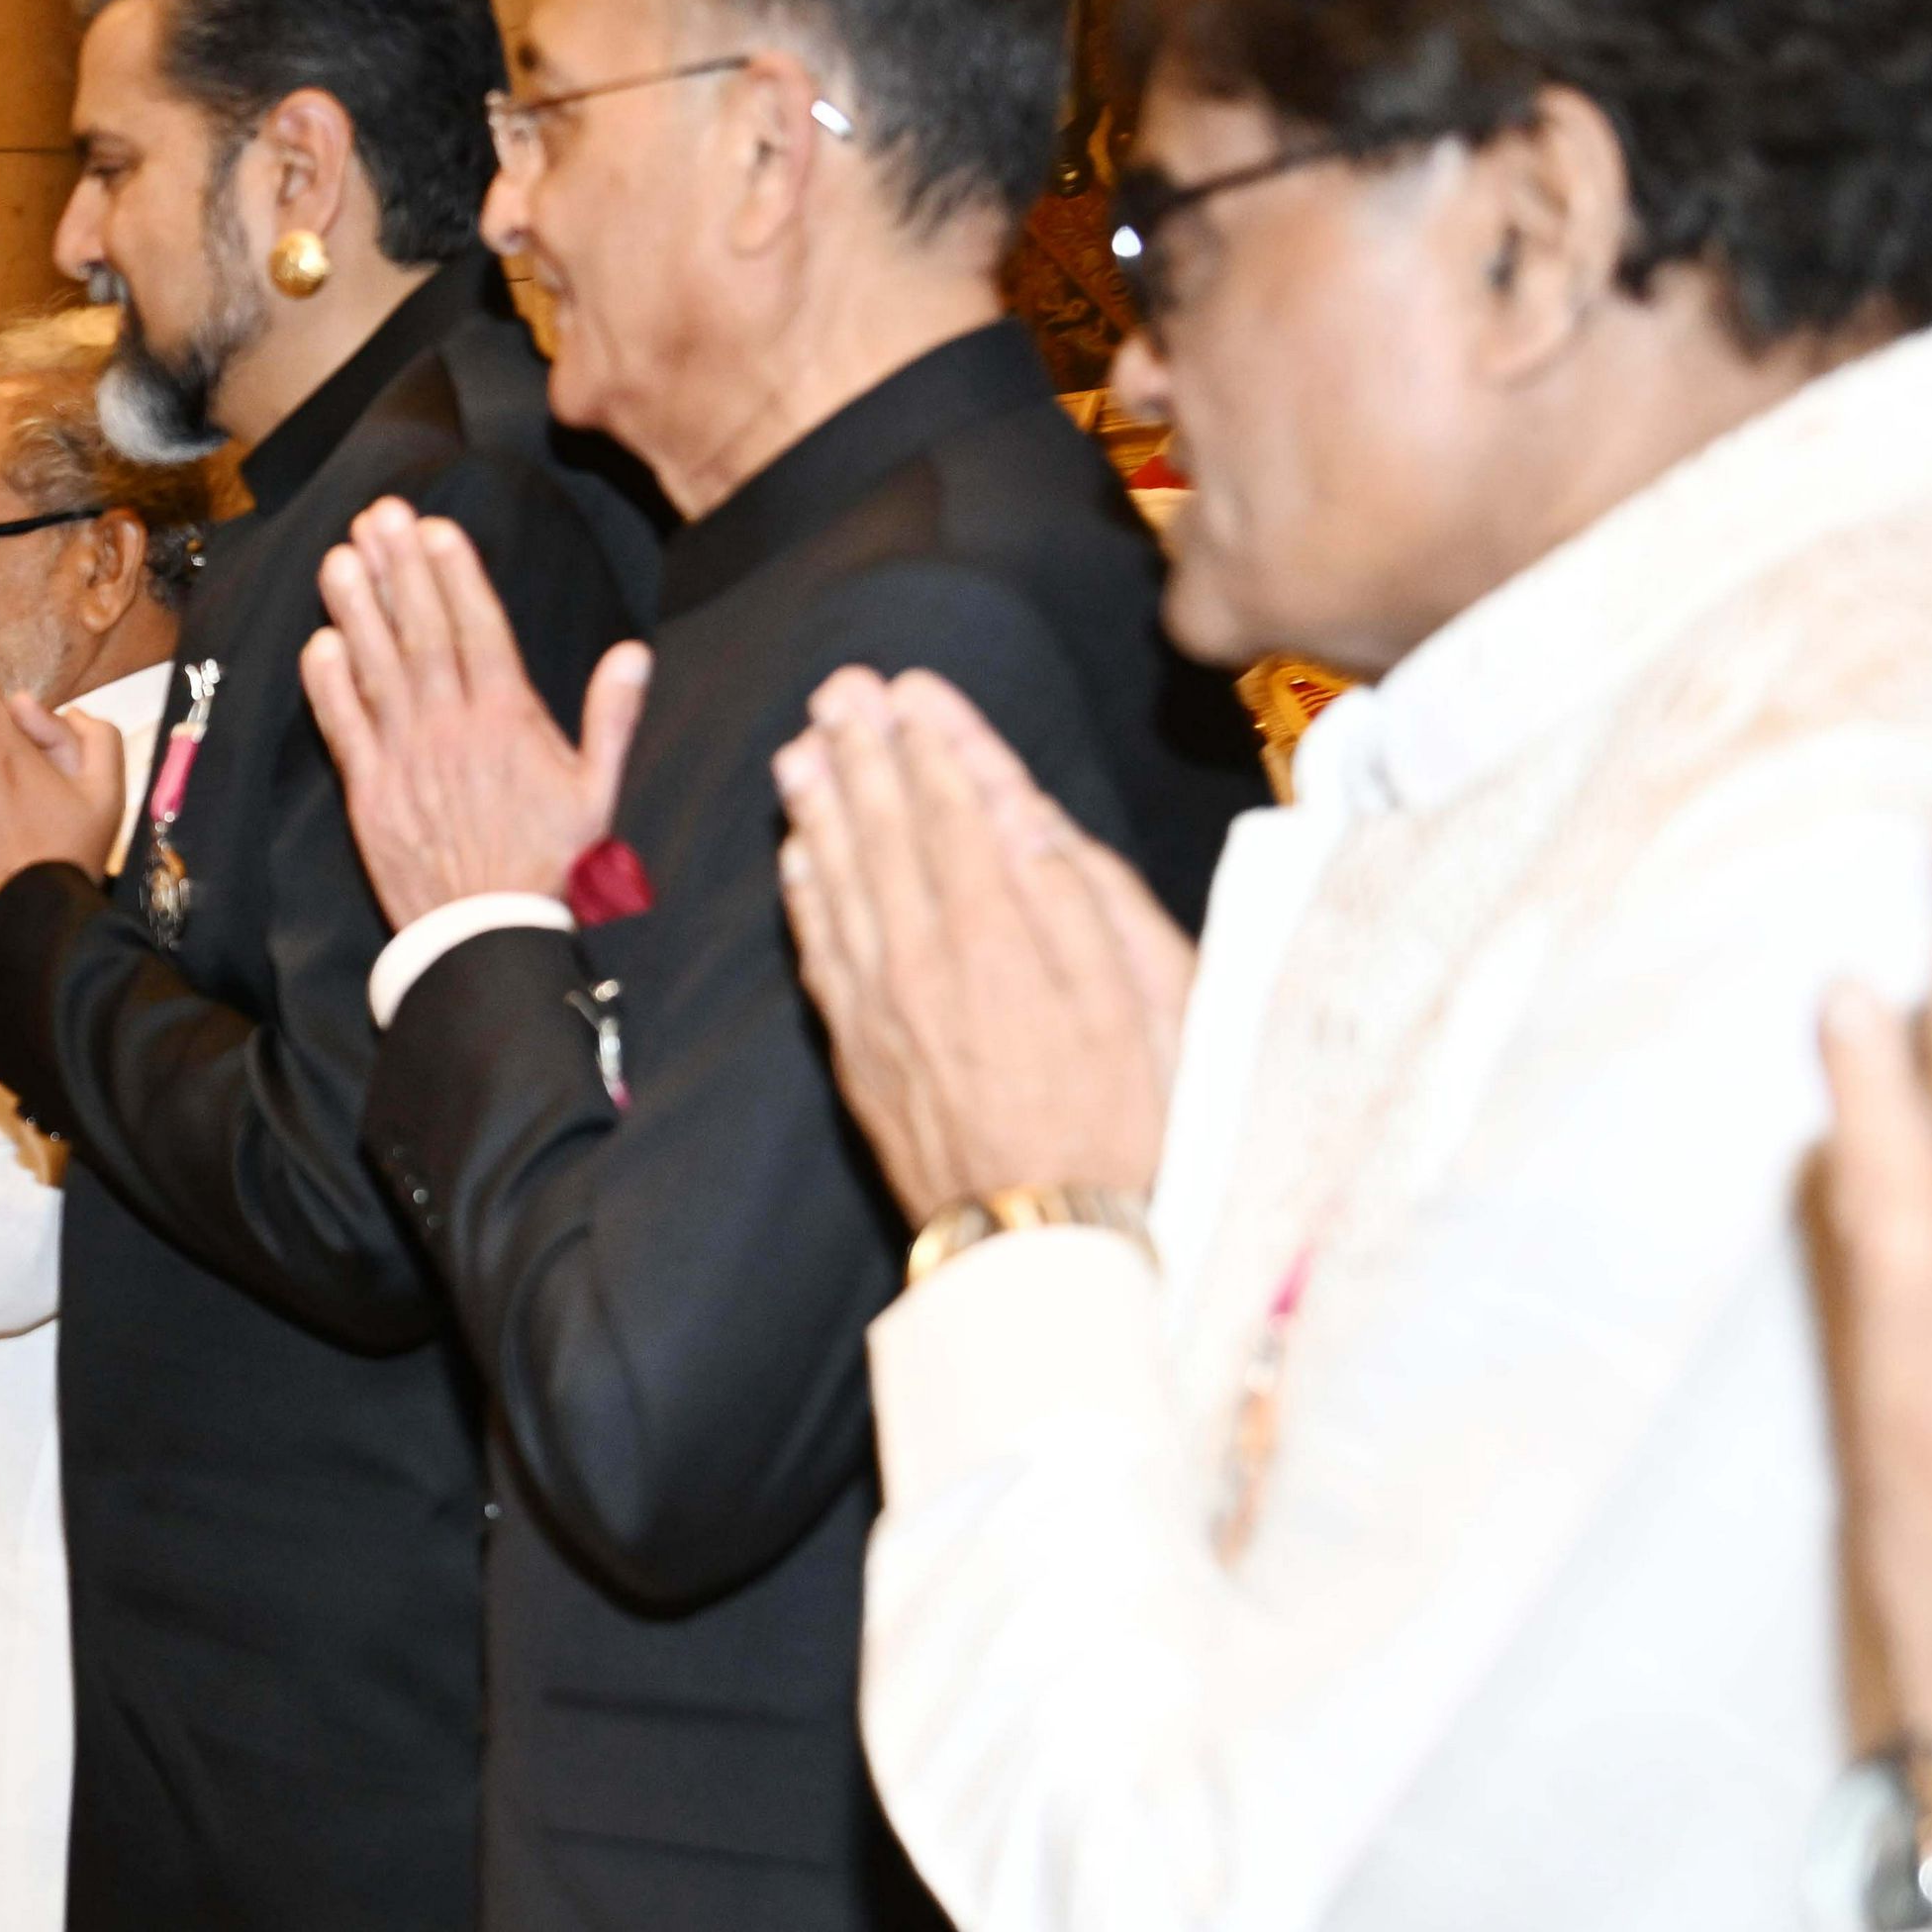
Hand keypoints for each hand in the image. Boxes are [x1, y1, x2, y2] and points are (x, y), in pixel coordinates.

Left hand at [297, 501, 649, 925]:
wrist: (488, 936)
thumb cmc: (550, 868)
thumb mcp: (597, 793)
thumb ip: (611, 718)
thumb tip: (633, 655)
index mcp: (508, 721)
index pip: (478, 629)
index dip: (454, 574)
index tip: (435, 528)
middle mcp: (451, 728)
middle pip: (421, 633)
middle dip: (400, 569)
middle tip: (379, 516)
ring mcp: (405, 757)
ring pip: (377, 668)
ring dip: (356, 609)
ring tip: (340, 556)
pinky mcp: (370, 791)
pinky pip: (343, 727)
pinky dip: (328, 684)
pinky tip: (318, 641)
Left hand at [772, 669, 1186, 1223]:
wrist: (1045, 1243)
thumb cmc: (1121, 1122)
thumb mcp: (1135, 1001)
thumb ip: (1072, 899)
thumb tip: (1019, 813)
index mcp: (999, 938)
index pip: (952, 815)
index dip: (929, 744)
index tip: (907, 688)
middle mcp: (923, 963)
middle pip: (882, 834)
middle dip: (862, 753)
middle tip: (839, 689)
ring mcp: (880, 1011)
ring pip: (837, 886)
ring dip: (818, 810)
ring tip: (801, 748)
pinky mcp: (859, 1055)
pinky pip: (819, 955)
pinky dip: (804, 897)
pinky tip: (796, 858)